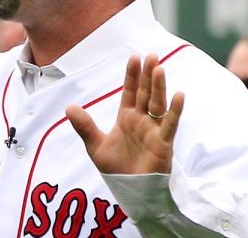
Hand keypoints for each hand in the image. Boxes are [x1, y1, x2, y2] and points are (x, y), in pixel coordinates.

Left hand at [66, 54, 184, 174]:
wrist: (131, 192)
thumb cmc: (117, 170)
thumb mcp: (95, 146)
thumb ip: (84, 126)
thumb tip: (69, 107)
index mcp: (127, 118)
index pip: (130, 92)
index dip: (132, 76)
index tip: (134, 58)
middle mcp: (142, 120)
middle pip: (146, 93)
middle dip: (148, 75)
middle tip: (152, 55)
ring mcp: (154, 130)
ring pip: (157, 104)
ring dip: (159, 87)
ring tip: (160, 68)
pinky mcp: (163, 144)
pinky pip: (170, 125)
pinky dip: (174, 110)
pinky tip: (178, 95)